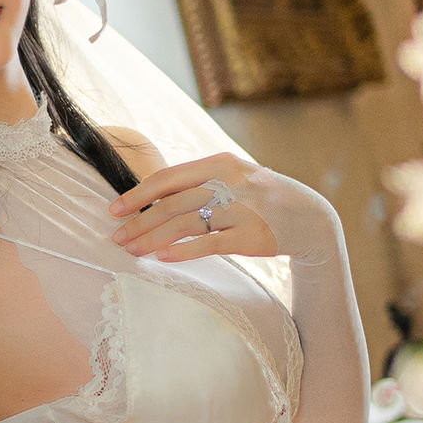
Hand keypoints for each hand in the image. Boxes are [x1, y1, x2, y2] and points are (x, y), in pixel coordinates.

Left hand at [108, 150, 335, 263]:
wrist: (309, 216)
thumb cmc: (259, 197)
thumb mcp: (232, 177)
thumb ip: (196, 182)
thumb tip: (148, 197)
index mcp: (219, 163)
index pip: (168, 178)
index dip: (137, 195)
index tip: (113, 210)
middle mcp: (229, 183)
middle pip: (172, 203)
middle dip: (139, 222)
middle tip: (116, 238)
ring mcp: (242, 210)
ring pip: (185, 224)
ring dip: (153, 239)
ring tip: (132, 251)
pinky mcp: (251, 236)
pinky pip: (210, 244)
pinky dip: (183, 251)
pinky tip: (162, 258)